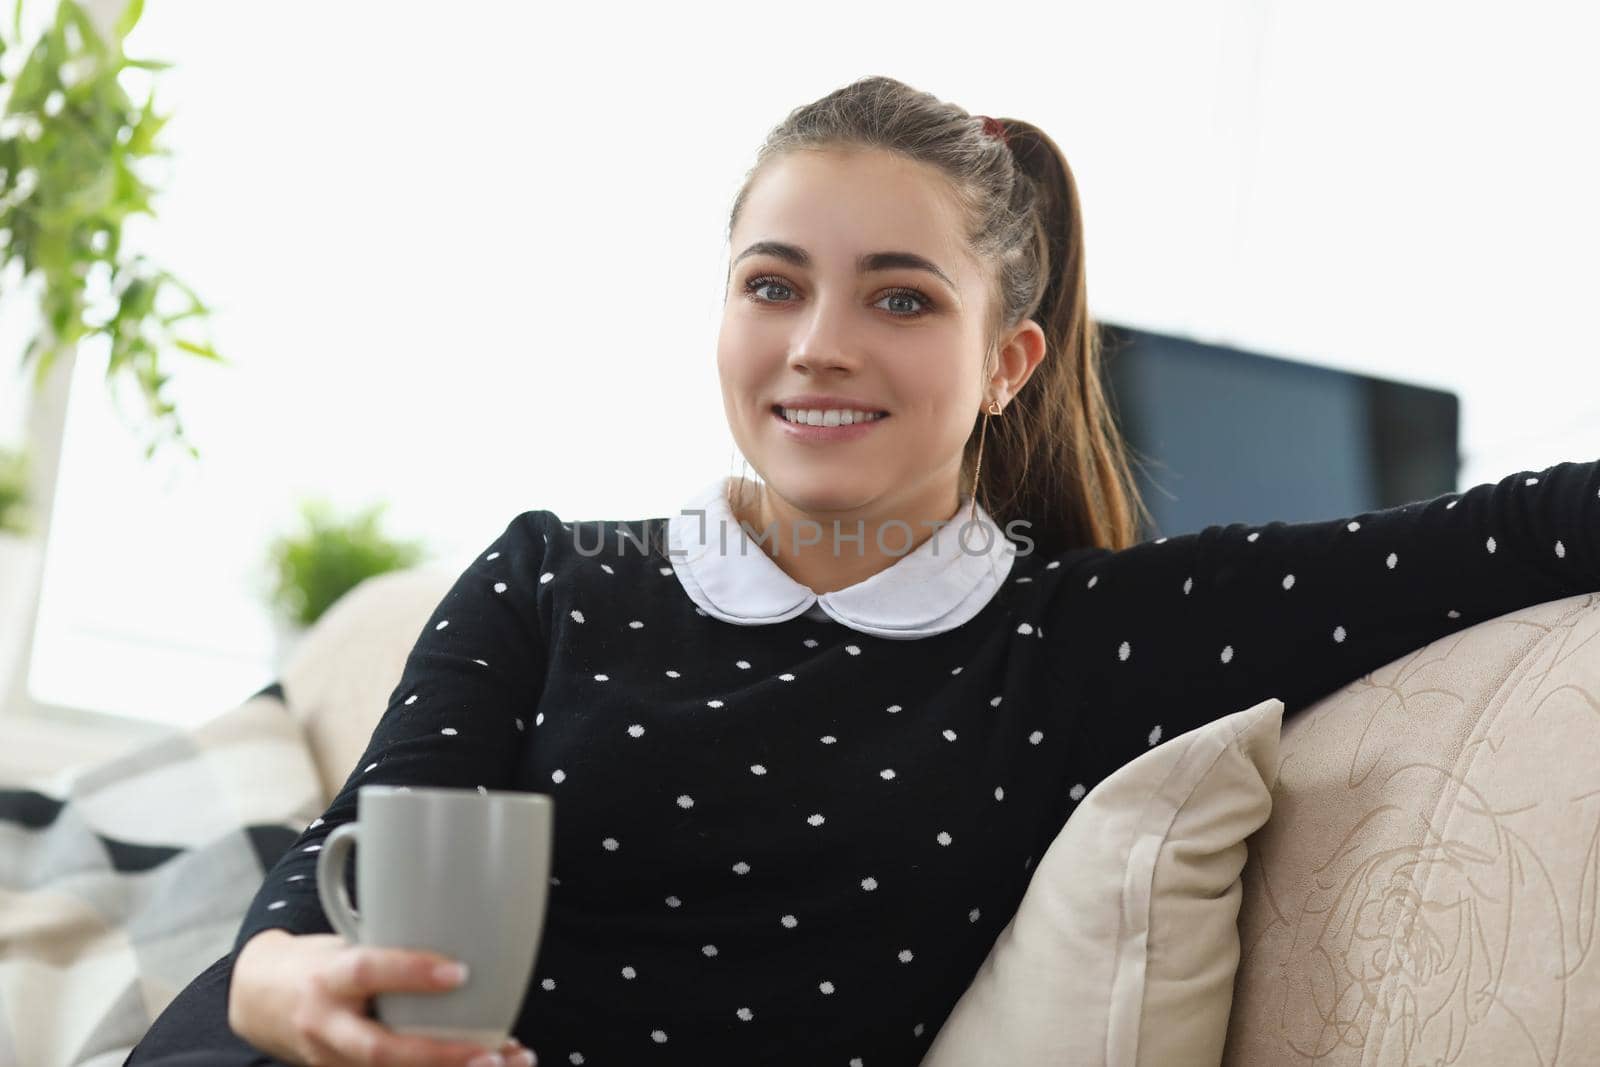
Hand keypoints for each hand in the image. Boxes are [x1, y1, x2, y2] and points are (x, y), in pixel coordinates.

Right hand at [230, 930, 536, 1066]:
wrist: (261, 1002)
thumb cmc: (318, 965)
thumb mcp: (343, 945)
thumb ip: (389, 947)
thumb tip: (459, 927)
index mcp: (328, 979)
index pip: (367, 973)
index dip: (412, 973)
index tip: (459, 972)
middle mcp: (327, 1026)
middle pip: (381, 1050)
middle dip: (438, 1055)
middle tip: (489, 1052)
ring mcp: (333, 1060)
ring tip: (501, 1062)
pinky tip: (484, 1064)